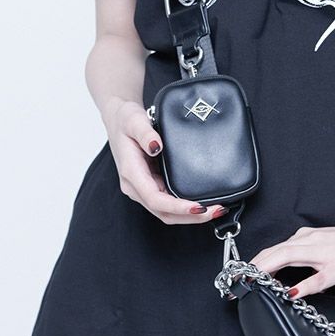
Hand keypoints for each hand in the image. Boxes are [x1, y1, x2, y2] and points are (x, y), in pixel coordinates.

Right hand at [103, 98, 224, 225]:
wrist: (118, 119)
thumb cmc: (124, 120)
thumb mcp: (133, 120)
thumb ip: (145, 133)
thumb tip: (157, 146)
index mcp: (131, 173)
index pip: (155, 199)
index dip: (177, 206)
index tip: (198, 206)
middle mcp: (136, 186)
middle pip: (164, 212)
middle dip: (190, 216)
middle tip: (216, 210)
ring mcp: (143, 187)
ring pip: (167, 211)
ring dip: (190, 215)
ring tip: (215, 210)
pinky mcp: (151, 184)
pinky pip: (168, 203)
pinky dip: (185, 208)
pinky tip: (203, 203)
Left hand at [245, 211, 334, 300]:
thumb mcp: (326, 242)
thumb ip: (305, 249)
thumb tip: (287, 259)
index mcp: (308, 238)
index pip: (274, 249)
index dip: (254, 262)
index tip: (238, 276)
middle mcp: (312, 243)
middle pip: (275, 252)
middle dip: (252, 267)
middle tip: (235, 284)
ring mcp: (326, 255)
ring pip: (290, 257)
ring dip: (268, 270)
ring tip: (252, 282)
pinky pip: (320, 278)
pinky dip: (304, 285)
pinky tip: (292, 293)